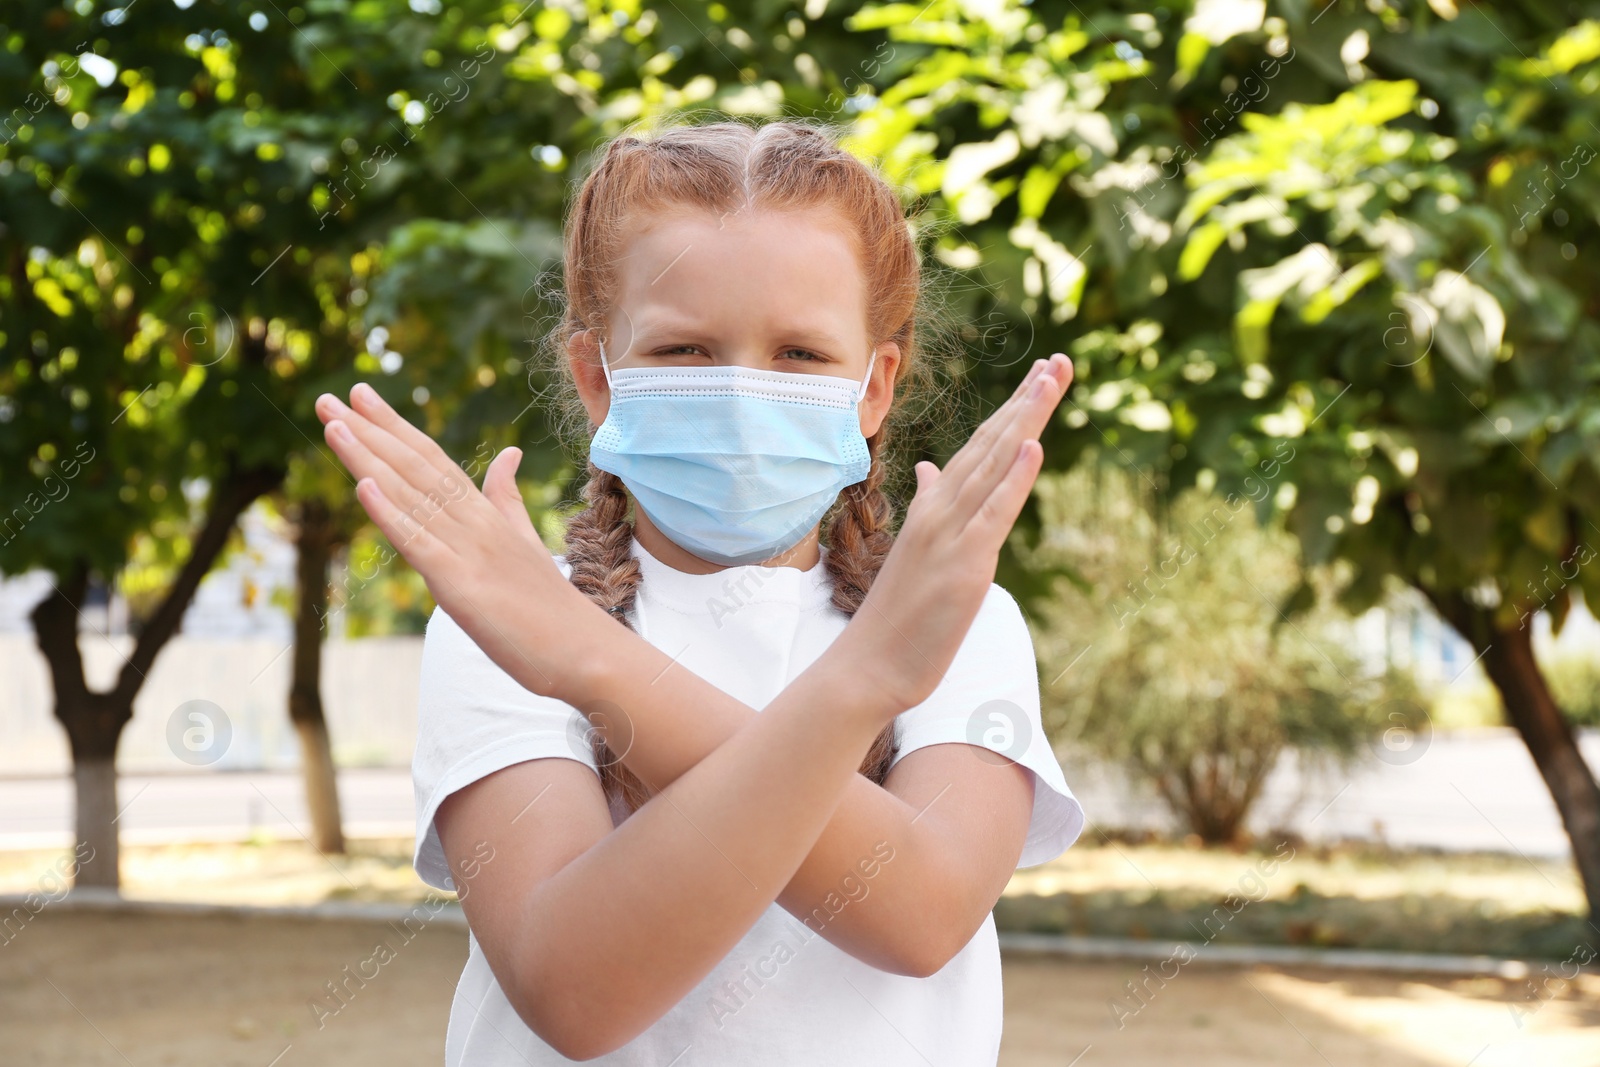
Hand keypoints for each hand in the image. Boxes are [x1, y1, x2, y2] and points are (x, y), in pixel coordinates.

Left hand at [313, 383, 602, 700]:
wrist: (583, 650)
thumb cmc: (551, 606)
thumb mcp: (525, 540)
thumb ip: (507, 498)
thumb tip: (508, 454)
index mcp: (486, 515)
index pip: (433, 460)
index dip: (395, 428)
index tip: (360, 397)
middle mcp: (475, 524)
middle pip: (415, 469)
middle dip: (370, 432)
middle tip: (329, 398)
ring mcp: (468, 552)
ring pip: (411, 498)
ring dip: (368, 460)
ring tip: (334, 426)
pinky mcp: (461, 586)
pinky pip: (419, 544)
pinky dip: (390, 513)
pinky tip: (363, 486)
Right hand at [839, 353, 1072, 717]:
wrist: (869, 665)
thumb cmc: (896, 617)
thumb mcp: (917, 550)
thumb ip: (928, 504)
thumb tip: (930, 469)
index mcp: (936, 508)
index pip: (980, 447)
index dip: (1011, 410)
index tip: (1040, 377)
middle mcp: (942, 511)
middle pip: (992, 445)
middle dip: (1027, 402)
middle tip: (1059, 362)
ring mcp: (951, 535)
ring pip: (994, 467)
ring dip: (1025, 421)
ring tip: (1051, 380)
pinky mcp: (964, 565)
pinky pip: (994, 514)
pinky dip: (1015, 478)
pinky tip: (1034, 446)